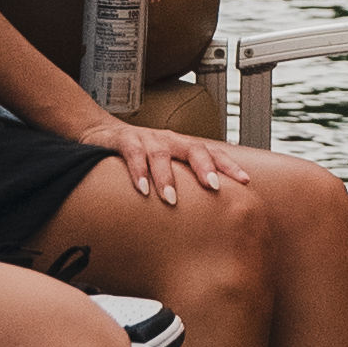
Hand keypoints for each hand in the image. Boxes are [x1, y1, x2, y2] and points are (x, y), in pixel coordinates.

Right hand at [81, 110, 242, 208]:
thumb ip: (183, 182)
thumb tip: (208, 213)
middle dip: (205, 167)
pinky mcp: (124, 141)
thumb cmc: (141, 155)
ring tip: (171, 199)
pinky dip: (138, 171)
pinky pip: (133, 154)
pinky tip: (143, 189)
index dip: (229, 165)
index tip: (246, 181)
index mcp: (183, 146)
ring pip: (161, 154)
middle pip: (193, 148)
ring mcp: (147, 139)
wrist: (101, 133)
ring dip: (167, 177)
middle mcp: (169, 140)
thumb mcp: (165, 165)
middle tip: (213, 187)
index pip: (212, 152)